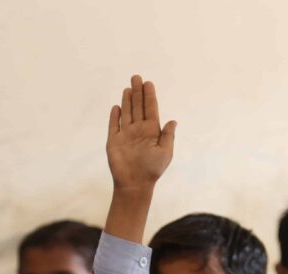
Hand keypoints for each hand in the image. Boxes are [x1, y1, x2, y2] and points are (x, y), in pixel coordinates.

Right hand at [106, 75, 176, 191]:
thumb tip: (173, 121)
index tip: (148, 83)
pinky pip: (114, 125)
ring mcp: (126, 135)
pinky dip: (115, 116)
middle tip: (136, 77)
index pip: (150, 109)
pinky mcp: (114, 141)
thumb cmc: (152, 170)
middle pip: (138, 107)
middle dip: (138, 92)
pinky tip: (117, 106)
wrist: (134, 184)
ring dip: (127, 100)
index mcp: (152, 132)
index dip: (149, 96)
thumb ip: (168, 136)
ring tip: (128, 87)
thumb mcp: (166, 152)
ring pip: (127, 113)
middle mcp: (139, 131)